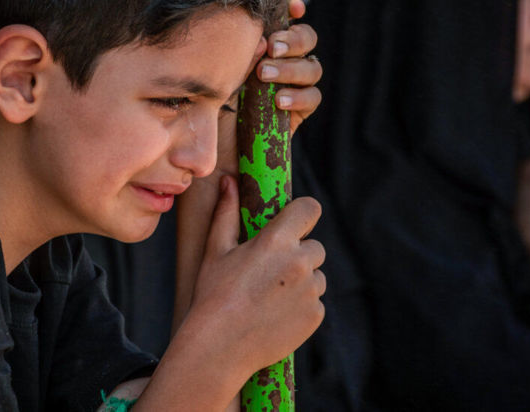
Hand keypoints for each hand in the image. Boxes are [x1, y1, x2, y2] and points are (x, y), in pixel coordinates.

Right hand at [183, 175, 325, 375]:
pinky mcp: (315, 315)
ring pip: (317, 276)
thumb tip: (228, 181)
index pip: (310, 209)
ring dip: (302, 281)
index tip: (294, 223)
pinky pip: (316, 302)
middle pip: (314, 247)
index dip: (303, 214)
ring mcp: (310, 291)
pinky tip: (276, 315)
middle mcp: (299, 262)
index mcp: (276, 241)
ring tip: (269, 297)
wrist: (219, 348)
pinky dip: (302, 306)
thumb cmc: (213, 295)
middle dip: (298, 254)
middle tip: (269, 273)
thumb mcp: (216, 250)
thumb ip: (226, 212)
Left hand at [208, 0, 320, 179]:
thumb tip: (262, 40)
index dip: (292, 7)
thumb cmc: (202, 104)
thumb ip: (238, 53)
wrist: (206, 148)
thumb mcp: (214, 72)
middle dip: (293, 39)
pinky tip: (280, 101)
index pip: (285, 18)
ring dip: (292, 68)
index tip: (292, 6)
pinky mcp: (297, 113)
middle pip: (306, 38)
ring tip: (265, 75)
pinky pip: (313, 97)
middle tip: (271, 47)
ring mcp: (291, 86)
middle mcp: (280, 61)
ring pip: (312, 66)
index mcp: (260, 44)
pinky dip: (300, 96)